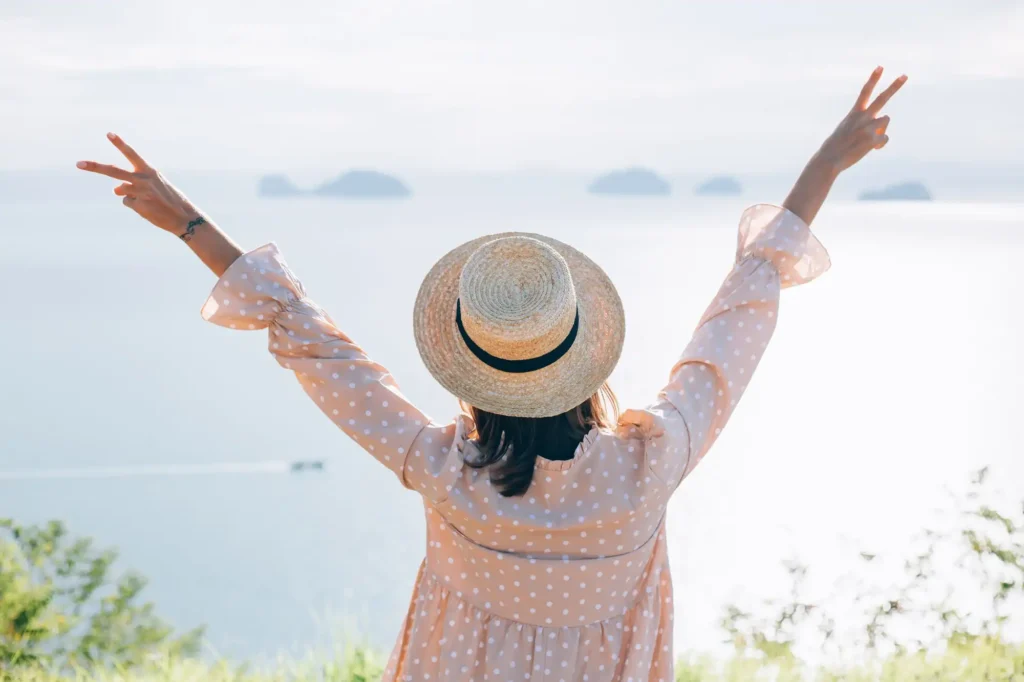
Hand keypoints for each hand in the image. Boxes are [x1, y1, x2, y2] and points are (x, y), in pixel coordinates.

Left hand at [77, 133, 202, 237]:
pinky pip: (127, 203)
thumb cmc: (170, 200)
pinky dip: (136, 206)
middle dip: (95, 167)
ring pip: (119, 190)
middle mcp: (143, 180)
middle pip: (114, 171)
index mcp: (149, 171)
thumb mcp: (155, 186)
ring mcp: (139, 193)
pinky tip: (149, 209)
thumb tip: (115, 190)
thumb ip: (134, 183)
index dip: (120, 144)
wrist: (184, 217)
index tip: (109, 134)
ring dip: (127, 194)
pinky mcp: (138, 206)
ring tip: (148, 201)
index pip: (132, 154)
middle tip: (79, 164)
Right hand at [816, 66, 906, 173]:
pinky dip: (879, 145)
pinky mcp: (873, 139)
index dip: (873, 79)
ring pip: (885, 120)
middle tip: (905, 76)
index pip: (865, 92)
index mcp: (854, 113)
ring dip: (880, 128)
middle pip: (882, 98)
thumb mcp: (847, 130)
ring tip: (867, 139)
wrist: (829, 159)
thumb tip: (882, 132)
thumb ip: (864, 126)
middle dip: (894, 86)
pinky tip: (869, 149)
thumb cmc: (836, 146)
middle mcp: (863, 117)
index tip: (881, 67)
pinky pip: (884, 139)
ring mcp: (868, 128)